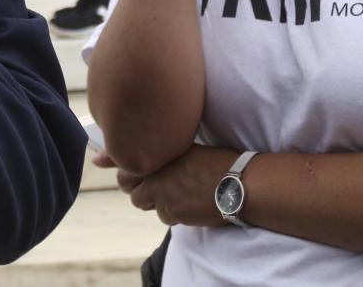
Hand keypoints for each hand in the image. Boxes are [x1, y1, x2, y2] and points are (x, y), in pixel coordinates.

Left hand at [117, 144, 237, 226]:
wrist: (238, 184)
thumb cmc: (219, 162)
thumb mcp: (188, 147)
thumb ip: (165, 149)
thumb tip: (150, 152)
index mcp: (157, 152)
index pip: (123, 162)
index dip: (127, 168)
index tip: (134, 172)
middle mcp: (154, 172)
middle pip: (125, 184)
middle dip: (134, 185)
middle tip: (150, 185)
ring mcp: (161, 193)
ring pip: (141, 202)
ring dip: (152, 200)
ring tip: (170, 194)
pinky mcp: (172, 211)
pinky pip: (163, 216)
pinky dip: (171, 213)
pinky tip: (185, 205)